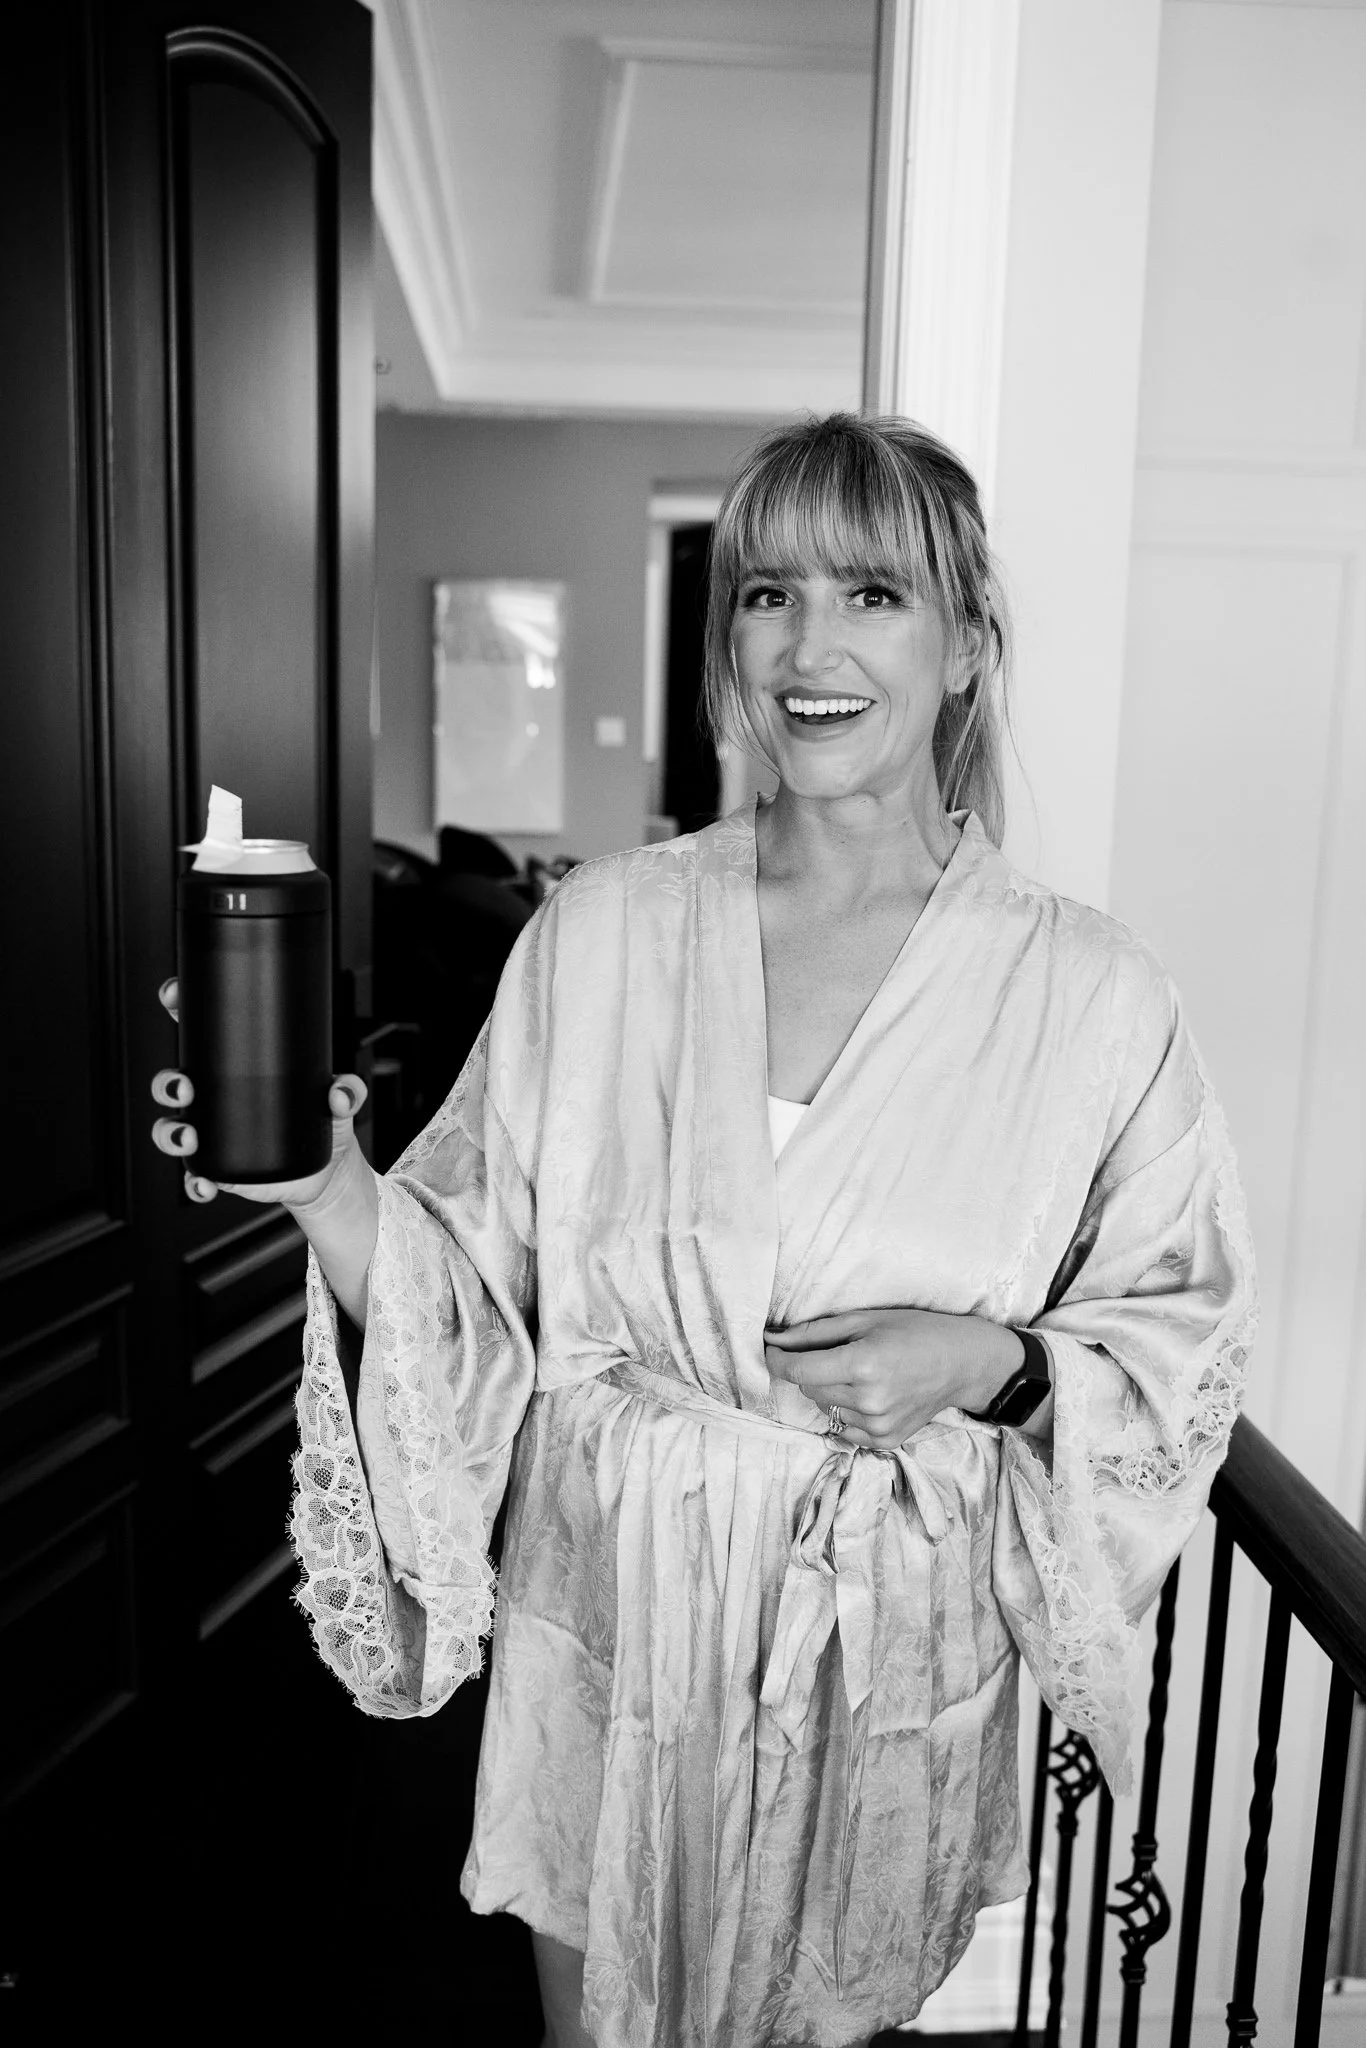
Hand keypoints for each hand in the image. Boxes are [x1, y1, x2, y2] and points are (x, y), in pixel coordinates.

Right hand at [150, 975, 367, 1209]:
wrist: (328, 1172)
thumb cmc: (324, 1123)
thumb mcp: (340, 1100)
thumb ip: (348, 1091)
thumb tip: (340, 1093)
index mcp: (235, 1071)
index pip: (200, 1033)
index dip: (180, 1008)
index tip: (174, 996)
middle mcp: (215, 1101)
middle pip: (173, 1084)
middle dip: (168, 1083)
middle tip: (185, 1087)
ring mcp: (212, 1136)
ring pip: (172, 1129)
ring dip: (170, 1132)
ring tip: (189, 1136)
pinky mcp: (219, 1170)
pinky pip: (194, 1177)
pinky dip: (193, 1182)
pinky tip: (204, 1184)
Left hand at [764, 1308, 1023, 1448]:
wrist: (963, 1363)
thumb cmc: (915, 1332)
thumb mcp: (864, 1320)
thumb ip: (813, 1333)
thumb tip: (771, 1339)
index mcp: (863, 1364)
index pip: (798, 1370)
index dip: (777, 1359)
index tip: (772, 1349)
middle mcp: (869, 1400)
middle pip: (809, 1388)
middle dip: (812, 1370)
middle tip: (840, 1353)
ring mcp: (878, 1425)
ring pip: (825, 1408)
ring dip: (831, 1391)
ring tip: (862, 1373)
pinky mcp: (885, 1441)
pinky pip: (844, 1428)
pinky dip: (848, 1411)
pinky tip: (871, 1394)